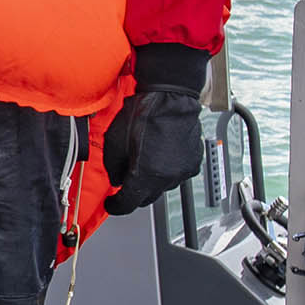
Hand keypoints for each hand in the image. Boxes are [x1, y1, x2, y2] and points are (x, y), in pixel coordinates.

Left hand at [100, 44, 210, 214]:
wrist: (170, 98)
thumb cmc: (144, 113)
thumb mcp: (114, 142)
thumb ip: (112, 168)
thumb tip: (117, 178)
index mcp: (145, 175)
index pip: (128, 204)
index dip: (116, 206)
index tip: (111, 204)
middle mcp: (166, 178)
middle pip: (146, 198)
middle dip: (134, 193)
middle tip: (125, 180)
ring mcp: (182, 171)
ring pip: (162, 187)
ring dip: (152, 180)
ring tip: (145, 160)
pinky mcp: (193, 162)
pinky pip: (176, 175)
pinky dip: (167, 171)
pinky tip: (160, 155)